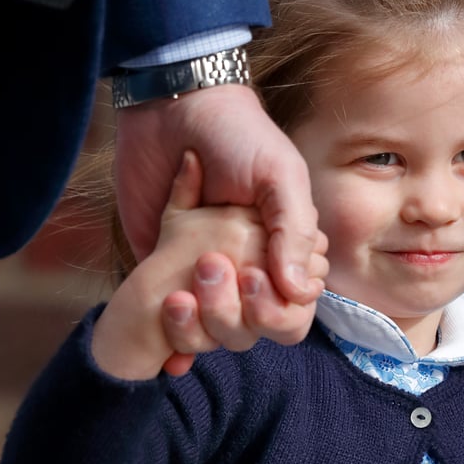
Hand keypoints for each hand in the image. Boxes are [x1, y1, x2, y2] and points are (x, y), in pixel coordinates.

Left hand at [159, 153, 328, 374]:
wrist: (171, 109)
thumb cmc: (237, 137)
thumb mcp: (279, 176)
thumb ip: (294, 232)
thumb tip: (299, 291)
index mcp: (283, 249)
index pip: (294, 306)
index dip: (277, 308)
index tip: (252, 278)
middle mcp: (248, 268)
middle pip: (254, 326)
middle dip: (233, 313)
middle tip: (209, 268)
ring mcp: (205, 273)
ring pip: (214, 332)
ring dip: (200, 327)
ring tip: (180, 296)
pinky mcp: (163, 271)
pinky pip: (173, 321)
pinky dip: (173, 341)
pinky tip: (170, 355)